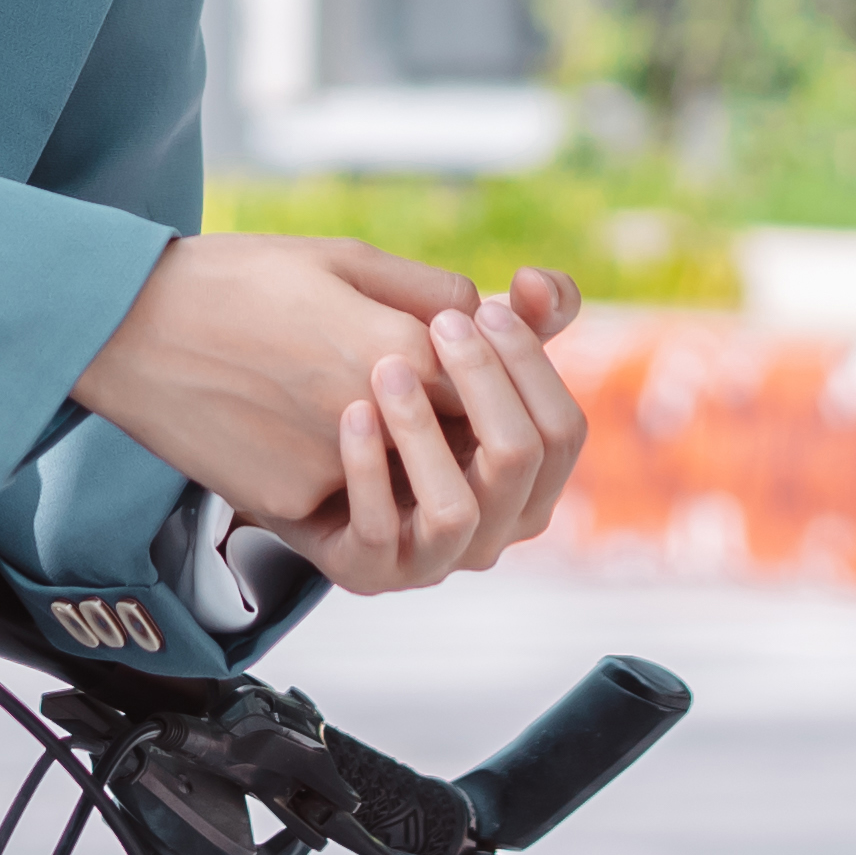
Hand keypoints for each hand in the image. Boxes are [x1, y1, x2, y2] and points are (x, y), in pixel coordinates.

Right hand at [70, 235, 480, 524]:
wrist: (129, 325)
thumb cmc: (238, 279)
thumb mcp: (342, 257)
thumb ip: (430, 290)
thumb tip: (486, 322)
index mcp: (397, 346)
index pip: (498, 386)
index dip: (496, 375)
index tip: (471, 358)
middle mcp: (374, 419)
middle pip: (468, 453)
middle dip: (467, 432)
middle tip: (438, 407)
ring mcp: (331, 472)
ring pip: (414, 496)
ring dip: (412, 468)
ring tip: (374, 424)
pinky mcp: (288, 508)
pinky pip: (348, 513)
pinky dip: (345, 483)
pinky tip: (307, 435)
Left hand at [260, 268, 588, 597]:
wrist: (291, 432)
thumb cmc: (390, 385)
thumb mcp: (450, 344)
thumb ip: (507, 315)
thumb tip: (538, 282)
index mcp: (529, 478)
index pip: (563, 430)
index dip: (530, 365)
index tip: (484, 309)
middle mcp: (495, 526)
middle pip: (520, 462)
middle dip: (484, 383)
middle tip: (441, 324)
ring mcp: (435, 557)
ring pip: (457, 510)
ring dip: (423, 431)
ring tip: (387, 368)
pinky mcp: (371, 572)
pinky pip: (380, 533)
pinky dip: (368, 469)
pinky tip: (350, 412)